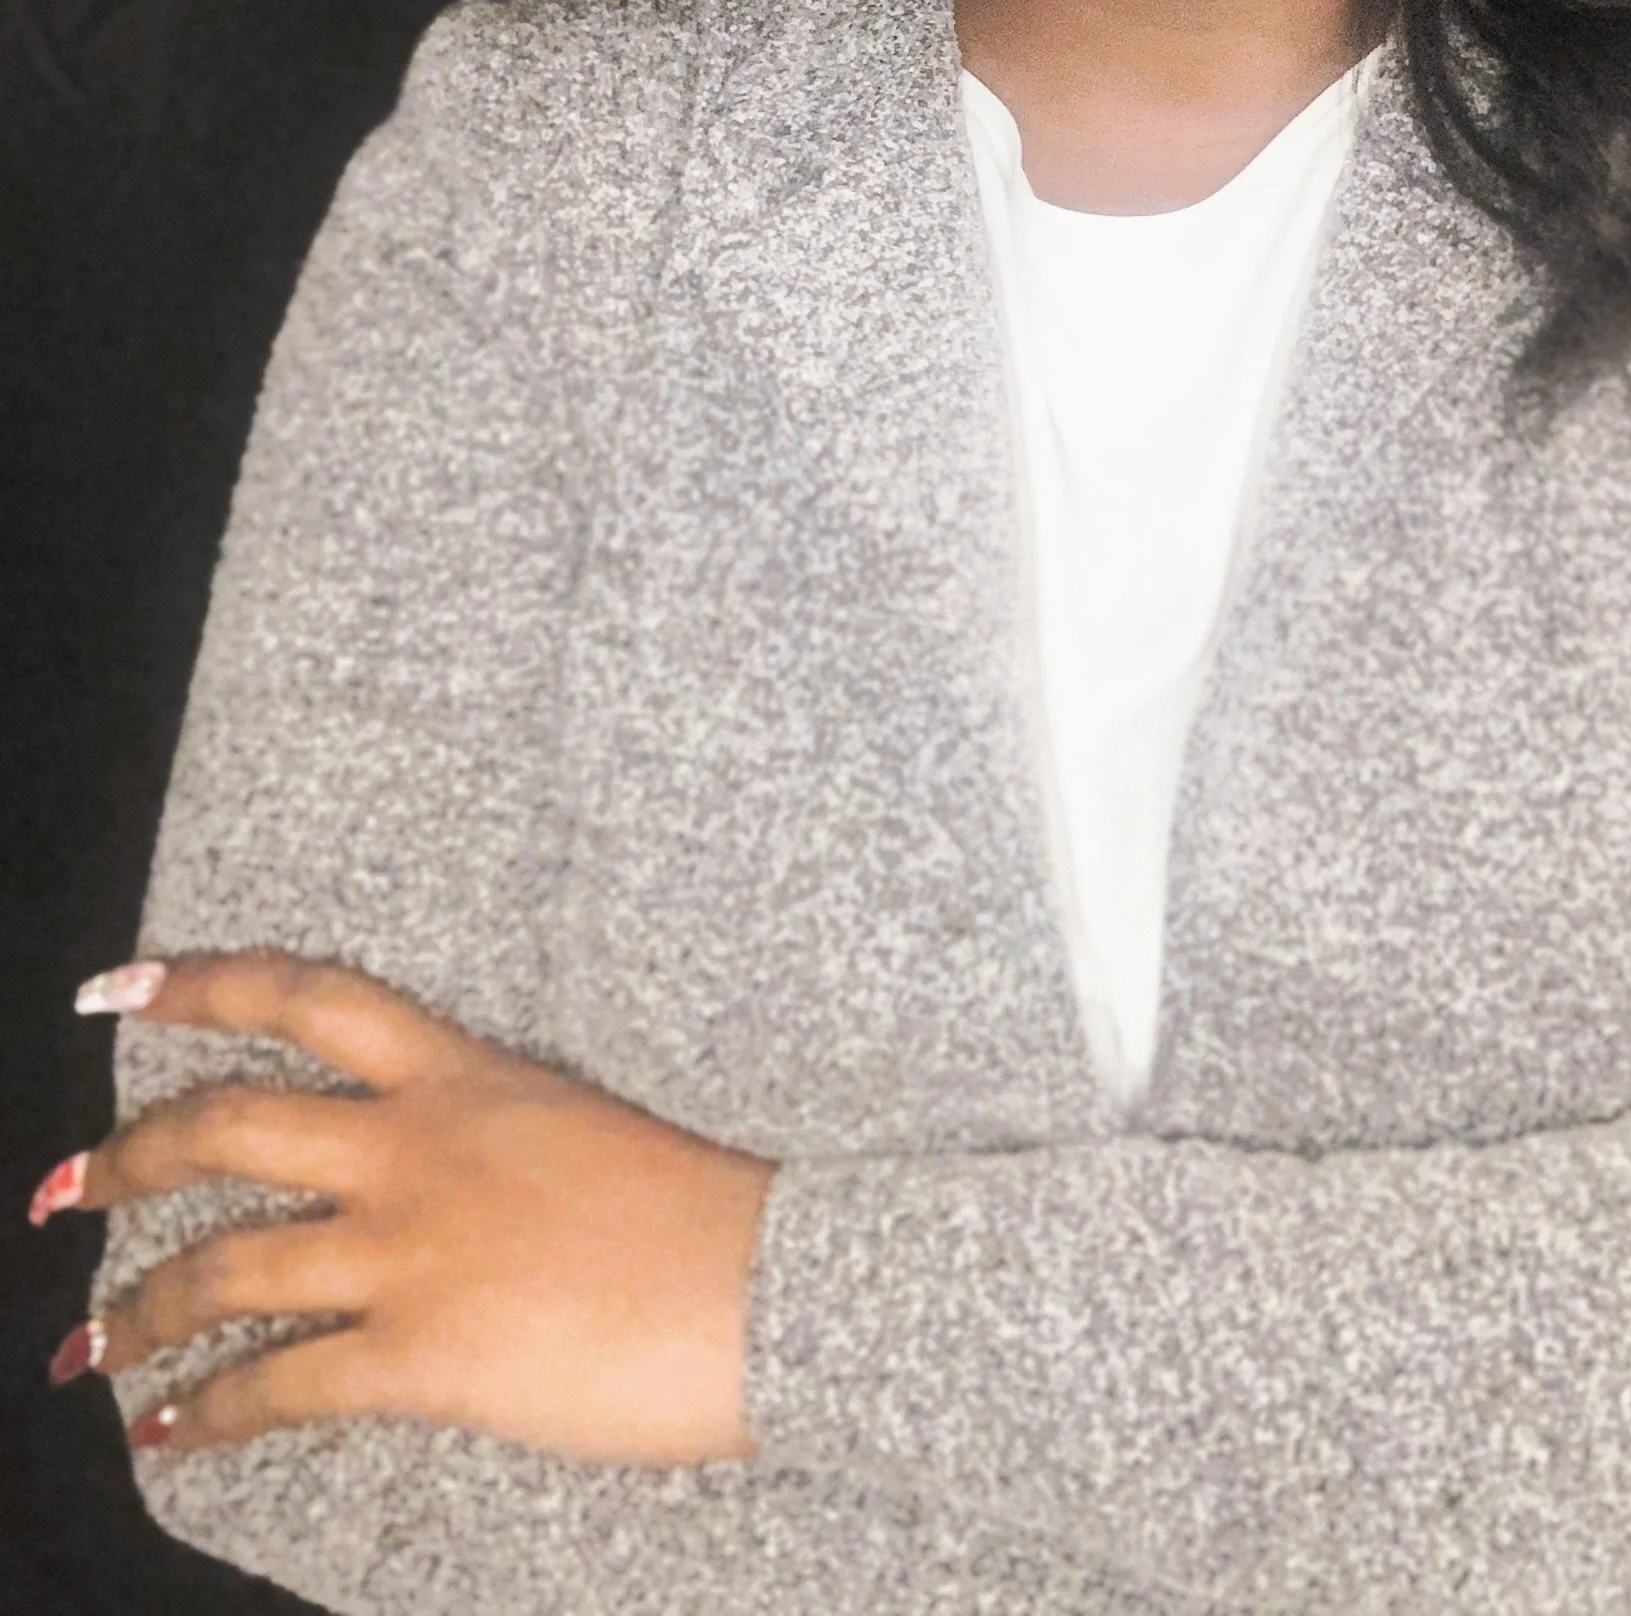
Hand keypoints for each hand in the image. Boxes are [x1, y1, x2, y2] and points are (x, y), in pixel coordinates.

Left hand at [39, 952, 774, 1463]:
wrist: (774, 1285)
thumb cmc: (710, 1208)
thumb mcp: (590, 1130)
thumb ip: (504, 1141)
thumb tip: (463, 1185)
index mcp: (470, 1075)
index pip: (311, 998)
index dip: (200, 984)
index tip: (116, 986)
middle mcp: (418, 1149)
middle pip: (229, 1127)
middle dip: (127, 1157)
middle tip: (61, 1188)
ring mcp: (410, 1252)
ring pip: (225, 1265)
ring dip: (138, 1307)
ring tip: (86, 1342)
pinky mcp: (420, 1357)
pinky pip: (277, 1386)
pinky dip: (206, 1413)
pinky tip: (168, 1433)